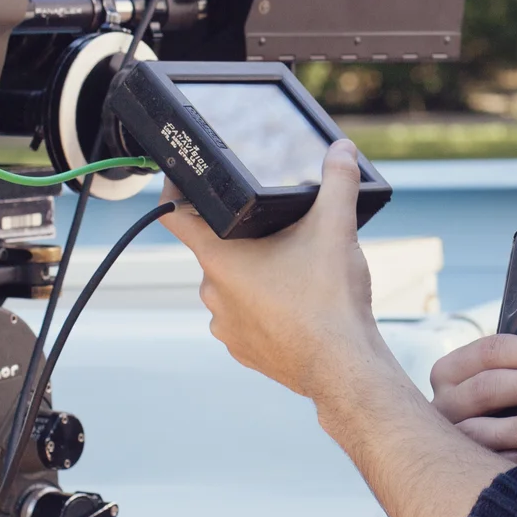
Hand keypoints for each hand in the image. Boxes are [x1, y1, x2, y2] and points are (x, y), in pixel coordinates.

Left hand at [162, 141, 393, 402]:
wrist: (343, 368)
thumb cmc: (329, 301)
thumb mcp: (336, 228)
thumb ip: (338, 181)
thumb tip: (343, 149)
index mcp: (220, 258)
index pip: (174, 216)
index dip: (173, 191)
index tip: (180, 178)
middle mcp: (212, 294)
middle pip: (214, 249)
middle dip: (242, 235)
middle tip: (278, 227)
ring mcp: (225, 326)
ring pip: (232, 285)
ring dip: (254, 273)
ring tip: (294, 268)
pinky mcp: (244, 351)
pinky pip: (245, 318)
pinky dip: (263, 307)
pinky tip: (294, 303)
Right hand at [430, 335, 516, 462]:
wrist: (449, 460)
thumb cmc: (491, 404)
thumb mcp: (489, 378)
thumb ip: (516, 367)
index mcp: (449, 371)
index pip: (490, 351)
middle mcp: (442, 404)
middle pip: (487, 387)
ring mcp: (448, 440)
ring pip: (483, 430)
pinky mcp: (459, 470)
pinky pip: (490, 463)